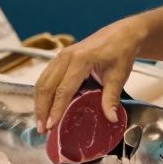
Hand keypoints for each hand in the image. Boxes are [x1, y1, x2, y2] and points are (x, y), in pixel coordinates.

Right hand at [34, 17, 146, 133]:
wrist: (122, 34)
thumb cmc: (120, 52)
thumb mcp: (118, 76)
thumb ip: (111, 98)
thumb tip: (111, 119)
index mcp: (80, 59)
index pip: (63, 89)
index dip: (56, 109)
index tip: (52, 125)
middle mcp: (66, 56)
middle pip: (46, 86)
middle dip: (42, 109)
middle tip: (43, 129)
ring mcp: (61, 55)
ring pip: (42, 81)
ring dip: (39, 102)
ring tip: (41, 121)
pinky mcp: (61, 58)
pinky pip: (46, 77)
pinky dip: (43, 93)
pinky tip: (45, 106)